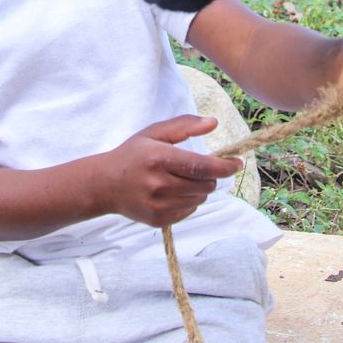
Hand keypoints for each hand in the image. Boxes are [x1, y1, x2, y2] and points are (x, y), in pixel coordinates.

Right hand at [98, 116, 241, 226]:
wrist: (105, 184)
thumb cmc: (133, 155)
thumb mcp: (154, 133)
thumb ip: (185, 126)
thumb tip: (213, 122)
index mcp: (159, 159)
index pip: (202, 166)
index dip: (224, 166)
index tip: (237, 163)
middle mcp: (159, 184)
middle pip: (206, 185)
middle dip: (210, 176)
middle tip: (198, 169)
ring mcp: (158, 205)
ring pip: (199, 199)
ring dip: (199, 189)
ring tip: (180, 180)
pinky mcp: (159, 220)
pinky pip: (189, 211)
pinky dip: (188, 201)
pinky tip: (172, 192)